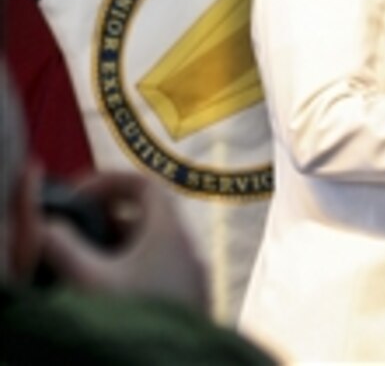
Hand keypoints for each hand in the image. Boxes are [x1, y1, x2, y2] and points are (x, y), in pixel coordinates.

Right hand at [40, 170, 207, 310]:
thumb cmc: (133, 321)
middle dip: (107, 217)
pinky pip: (160, 272)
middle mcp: (188, 250)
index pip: (144, 185)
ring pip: (154, 247)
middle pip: (149, 216)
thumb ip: (61, 246)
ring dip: (118, 247)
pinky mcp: (190, 302)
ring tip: (84, 263)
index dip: (107, 181)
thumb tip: (45, 225)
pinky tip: (106, 293)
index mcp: (170, 233)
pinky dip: (132, 271)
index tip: (76, 195)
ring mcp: (193, 277)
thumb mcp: (87, 280)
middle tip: (75, 230)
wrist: (171, 363)